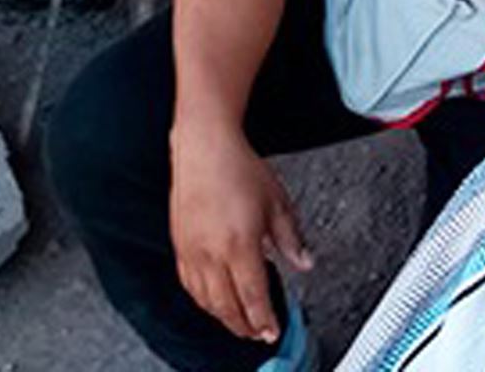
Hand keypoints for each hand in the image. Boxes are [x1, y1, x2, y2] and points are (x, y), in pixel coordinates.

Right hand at [169, 125, 312, 343]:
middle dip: (244, 325)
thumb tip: (305, 263)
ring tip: (240, 323)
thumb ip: (291, 239)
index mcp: (240, 245)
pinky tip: (214, 301)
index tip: (272, 331)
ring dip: (223, 317)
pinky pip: (189, 286)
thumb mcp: (278, 203)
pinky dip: (203, 301)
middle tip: (258, 334)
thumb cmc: (240, 170)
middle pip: (227, 305)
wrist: (204, 149)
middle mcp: (212, 254)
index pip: (253, 295)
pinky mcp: (179, 246)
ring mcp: (191, 252)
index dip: (264, 319)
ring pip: (205, 300)